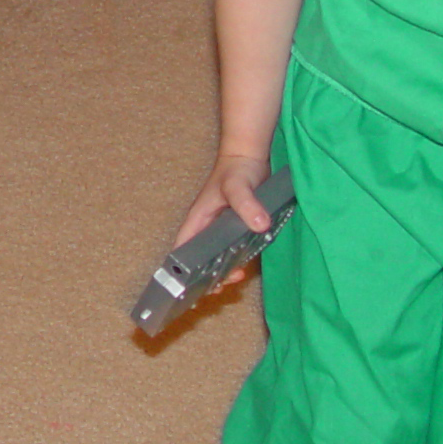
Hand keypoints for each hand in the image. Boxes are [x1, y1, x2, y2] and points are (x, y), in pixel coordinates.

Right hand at [176, 153, 274, 288]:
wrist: (249, 157)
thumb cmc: (236, 170)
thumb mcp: (238, 187)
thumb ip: (247, 205)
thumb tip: (259, 225)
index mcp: (198, 220)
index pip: (183, 249)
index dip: (183, 270)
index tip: (192, 287)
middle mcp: (207, 227)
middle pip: (201, 259)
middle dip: (209, 275)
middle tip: (222, 286)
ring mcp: (222, 229)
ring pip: (218, 256)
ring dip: (225, 270)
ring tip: (237, 277)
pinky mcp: (237, 228)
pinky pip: (234, 250)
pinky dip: (237, 260)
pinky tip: (245, 267)